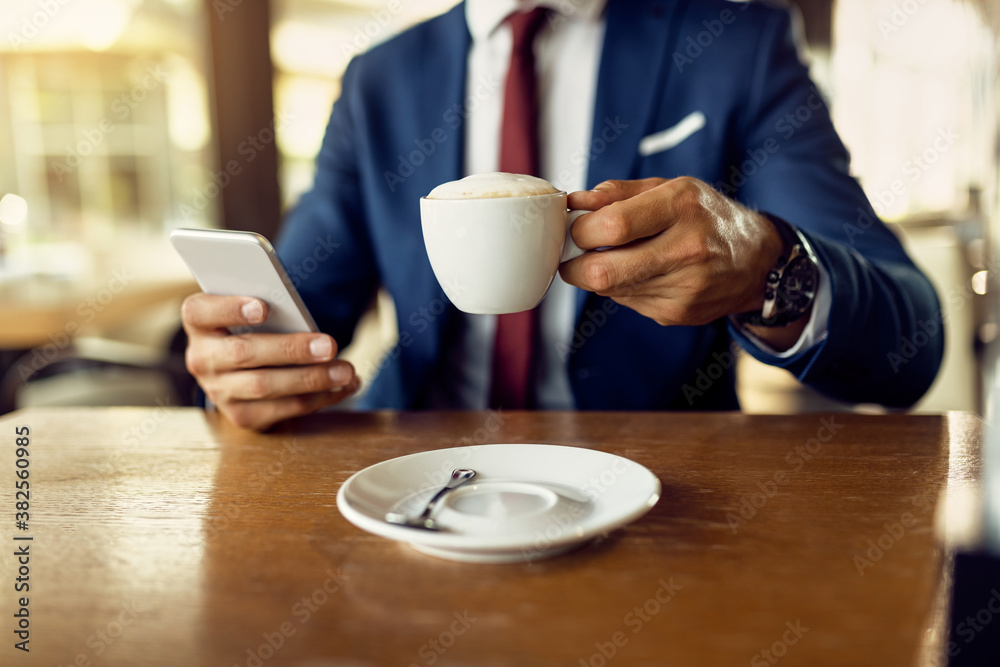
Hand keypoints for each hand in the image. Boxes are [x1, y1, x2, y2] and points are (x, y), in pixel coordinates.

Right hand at [181, 294, 359, 430]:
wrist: (243, 366)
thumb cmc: (256, 324)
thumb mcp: (255, 308)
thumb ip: (271, 307)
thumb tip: (303, 318)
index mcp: (199, 321)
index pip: (201, 312)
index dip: (230, 309)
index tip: (264, 307)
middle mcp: (202, 358)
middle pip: (243, 353)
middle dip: (291, 350)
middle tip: (330, 346)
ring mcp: (219, 390)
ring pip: (264, 386)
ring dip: (311, 379)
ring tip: (346, 371)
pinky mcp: (242, 415)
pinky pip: (283, 409)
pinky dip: (320, 397)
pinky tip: (345, 386)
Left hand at [560, 177, 808, 348]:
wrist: (757, 261)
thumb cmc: (705, 215)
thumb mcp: (669, 188)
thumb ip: (617, 193)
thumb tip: (573, 203)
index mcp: (682, 206)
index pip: (611, 227)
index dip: (580, 231)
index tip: (577, 227)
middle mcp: (687, 249)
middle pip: (603, 272)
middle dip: (575, 265)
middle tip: (574, 254)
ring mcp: (685, 287)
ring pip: (610, 290)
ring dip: (599, 275)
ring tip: (614, 258)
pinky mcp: (679, 313)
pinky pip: (627, 302)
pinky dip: (622, 288)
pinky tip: (642, 273)